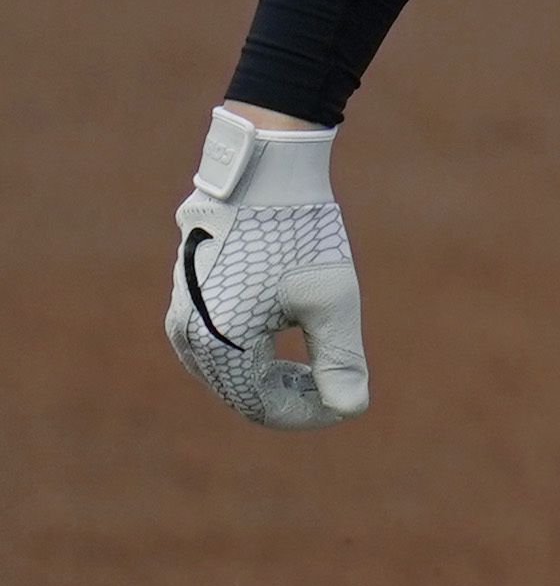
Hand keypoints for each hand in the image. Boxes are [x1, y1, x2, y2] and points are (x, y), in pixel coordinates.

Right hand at [167, 107, 369, 428]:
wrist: (264, 172)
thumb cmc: (301, 232)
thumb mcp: (331, 298)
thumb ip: (340, 359)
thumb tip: (351, 410)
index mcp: (220, 343)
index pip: (263, 407)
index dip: (310, 413)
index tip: (347, 400)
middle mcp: (189, 337)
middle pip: (243, 395)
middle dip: (292, 397)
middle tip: (337, 383)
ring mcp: (183, 318)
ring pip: (229, 374)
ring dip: (272, 379)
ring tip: (315, 365)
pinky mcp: (188, 301)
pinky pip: (218, 349)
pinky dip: (254, 356)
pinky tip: (288, 343)